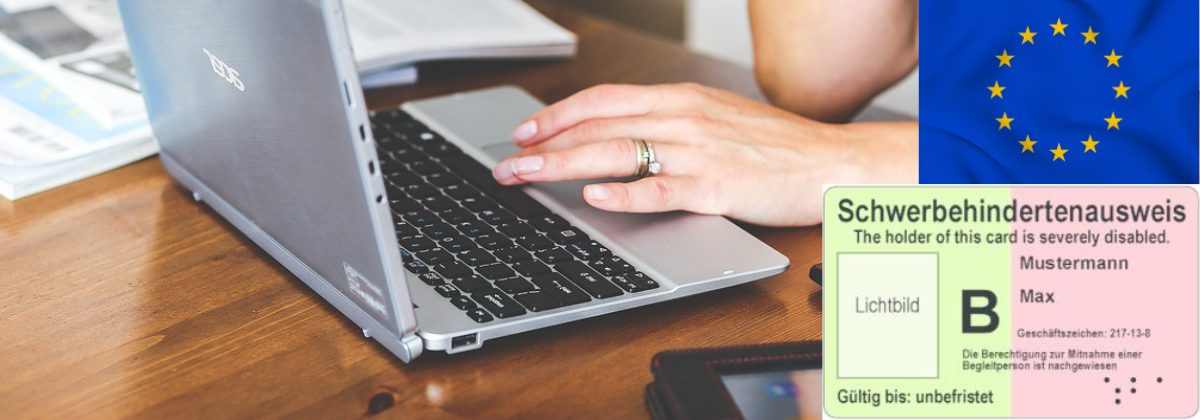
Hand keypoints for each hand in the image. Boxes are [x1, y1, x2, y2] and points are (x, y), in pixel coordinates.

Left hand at [491, 83, 915, 226]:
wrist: (833, 162)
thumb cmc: (776, 146)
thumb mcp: (716, 118)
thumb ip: (668, 123)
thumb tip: (619, 135)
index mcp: (682, 99)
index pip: (604, 99)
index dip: (558, 114)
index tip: (525, 130)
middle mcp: (683, 118)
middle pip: (598, 125)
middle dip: (544, 145)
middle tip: (506, 164)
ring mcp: (698, 152)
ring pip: (617, 153)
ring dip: (564, 166)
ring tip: (527, 177)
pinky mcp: (715, 188)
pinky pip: (661, 189)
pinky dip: (624, 194)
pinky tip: (595, 199)